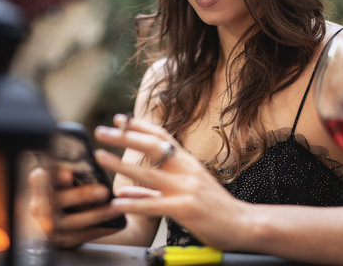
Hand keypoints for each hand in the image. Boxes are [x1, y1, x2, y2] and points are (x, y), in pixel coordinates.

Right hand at [27, 165, 122, 248]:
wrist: (50, 224)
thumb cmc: (61, 193)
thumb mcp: (59, 182)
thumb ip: (68, 173)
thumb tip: (88, 161)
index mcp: (38, 187)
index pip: (40, 179)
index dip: (54, 176)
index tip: (70, 174)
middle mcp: (38, 207)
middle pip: (58, 201)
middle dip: (82, 196)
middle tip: (104, 191)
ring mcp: (48, 227)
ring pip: (72, 222)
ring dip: (97, 215)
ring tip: (115, 208)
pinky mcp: (61, 241)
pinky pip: (82, 236)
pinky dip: (100, 230)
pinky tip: (116, 225)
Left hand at [94, 115, 249, 249]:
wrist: (243, 224)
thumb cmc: (213, 207)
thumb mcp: (186, 190)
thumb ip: (153, 190)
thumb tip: (124, 190)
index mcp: (187, 162)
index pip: (161, 137)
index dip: (139, 126)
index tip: (118, 118)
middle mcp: (186, 169)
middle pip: (151, 147)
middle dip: (124, 137)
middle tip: (101, 131)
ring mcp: (186, 188)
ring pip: (148, 173)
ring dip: (121, 164)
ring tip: (100, 156)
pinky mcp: (185, 208)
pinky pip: (153, 205)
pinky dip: (133, 202)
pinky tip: (116, 202)